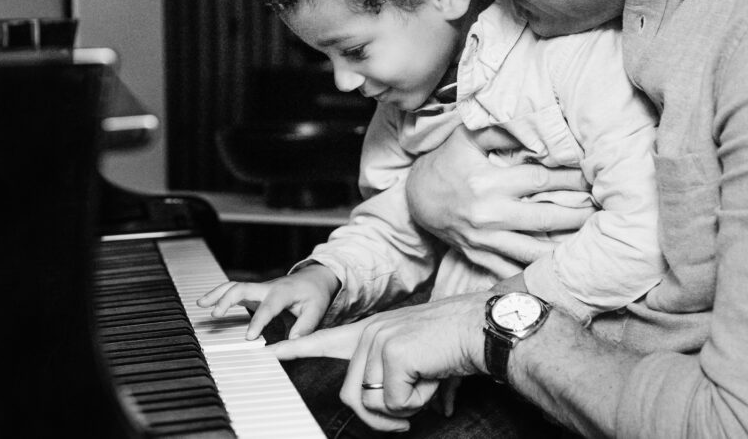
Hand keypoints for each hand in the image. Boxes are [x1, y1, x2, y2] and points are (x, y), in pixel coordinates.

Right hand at [196, 263, 339, 339]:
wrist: (314, 278)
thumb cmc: (314, 294)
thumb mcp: (316, 310)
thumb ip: (305, 326)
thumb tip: (293, 342)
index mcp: (283, 292)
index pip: (268, 307)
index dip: (258, 321)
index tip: (249, 337)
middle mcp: (268, 287)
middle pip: (243, 288)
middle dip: (227, 300)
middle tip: (215, 315)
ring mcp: (259, 288)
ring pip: (234, 286)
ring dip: (217, 294)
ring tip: (201, 304)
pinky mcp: (254, 292)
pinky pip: (234, 290)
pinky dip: (219, 294)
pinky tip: (205, 303)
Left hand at [272, 294, 489, 431]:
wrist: (480, 328)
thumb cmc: (456, 348)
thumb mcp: (422, 367)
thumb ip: (405, 386)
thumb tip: (411, 415)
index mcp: (372, 334)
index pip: (325, 340)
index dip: (295, 349)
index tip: (267, 351)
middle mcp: (369, 334)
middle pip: (352, 395)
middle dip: (380, 418)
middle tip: (407, 419)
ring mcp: (377, 341)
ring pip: (371, 402)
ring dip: (404, 406)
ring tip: (425, 382)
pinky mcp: (391, 353)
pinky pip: (394, 402)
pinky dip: (417, 401)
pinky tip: (431, 376)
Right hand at [406, 127, 592, 263]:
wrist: (416, 199)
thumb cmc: (446, 164)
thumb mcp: (465, 139)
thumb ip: (497, 131)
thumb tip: (532, 124)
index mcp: (488, 182)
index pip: (540, 180)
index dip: (570, 178)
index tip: (593, 176)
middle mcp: (489, 214)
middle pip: (546, 217)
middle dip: (579, 215)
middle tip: (604, 211)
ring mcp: (485, 239)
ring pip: (534, 250)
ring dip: (566, 249)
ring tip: (593, 243)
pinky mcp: (480, 256)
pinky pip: (513, 269)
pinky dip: (538, 271)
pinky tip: (562, 268)